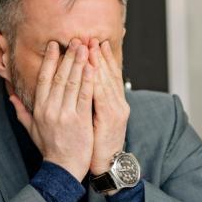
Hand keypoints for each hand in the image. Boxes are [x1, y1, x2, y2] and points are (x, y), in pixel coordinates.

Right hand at [8, 39, 94, 181]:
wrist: (63, 168)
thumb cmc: (49, 149)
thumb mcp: (32, 129)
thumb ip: (21, 111)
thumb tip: (10, 96)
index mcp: (40, 109)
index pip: (44, 79)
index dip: (49, 60)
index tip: (55, 46)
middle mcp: (51, 109)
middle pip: (59, 77)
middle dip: (67, 56)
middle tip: (74, 40)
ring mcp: (65, 114)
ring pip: (72, 83)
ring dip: (79, 63)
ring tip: (85, 47)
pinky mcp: (80, 120)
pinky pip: (85, 96)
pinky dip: (88, 81)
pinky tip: (93, 68)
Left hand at [88, 38, 129, 175]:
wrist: (107, 164)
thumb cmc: (97, 144)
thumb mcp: (95, 121)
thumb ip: (89, 103)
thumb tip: (82, 88)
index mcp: (114, 103)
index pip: (108, 76)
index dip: (102, 58)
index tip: (95, 43)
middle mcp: (118, 103)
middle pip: (109, 74)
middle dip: (99, 55)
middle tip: (91, 37)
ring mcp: (116, 110)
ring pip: (106, 80)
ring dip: (98, 62)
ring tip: (90, 46)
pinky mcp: (111, 118)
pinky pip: (102, 96)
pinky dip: (97, 81)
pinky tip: (92, 69)